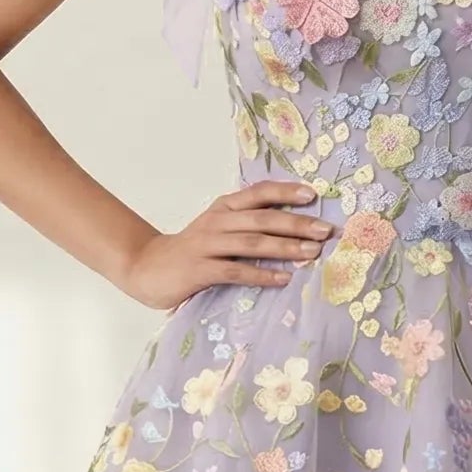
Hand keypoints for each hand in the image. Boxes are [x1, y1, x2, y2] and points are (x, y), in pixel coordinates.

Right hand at [118, 179, 338, 311]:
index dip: (285, 192)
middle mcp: (216, 221)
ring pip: (252, 243)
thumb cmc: (191, 250)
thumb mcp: (216, 228)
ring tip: (311, 254)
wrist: (146, 267)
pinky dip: (261, 274)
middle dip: (297, 224)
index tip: (313, 195)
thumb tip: (292, 226)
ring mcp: (206, 245)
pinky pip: (235, 271)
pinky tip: (283, 279)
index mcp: (223, 208)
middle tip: (325, 231)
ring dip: (285, 248)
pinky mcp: (200, 270)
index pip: (258, 193)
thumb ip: (245, 224)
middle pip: (262, 218)